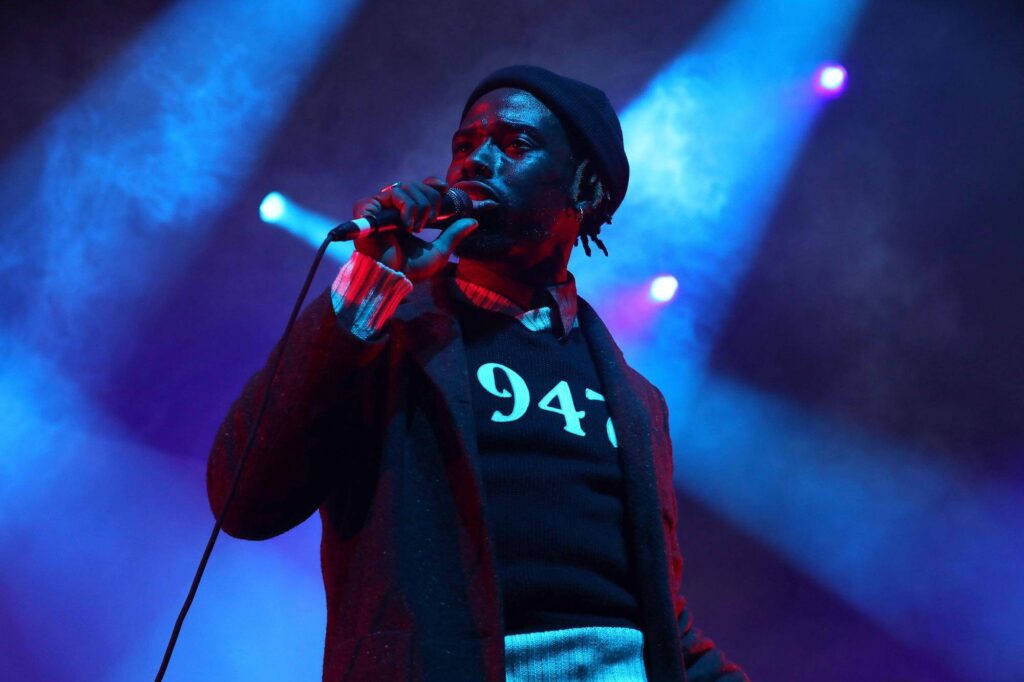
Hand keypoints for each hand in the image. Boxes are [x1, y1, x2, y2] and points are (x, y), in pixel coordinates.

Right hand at [351, 177, 477, 281]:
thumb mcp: (438, 251)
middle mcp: (390, 207)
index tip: (445, 188)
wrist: (390, 277)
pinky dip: (406, 207)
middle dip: (430, 200)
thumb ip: (453, 235)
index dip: (432, 183)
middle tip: (431, 221)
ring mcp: (378, 206)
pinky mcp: (366, 207)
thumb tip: (473, 222)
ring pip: (406, 187)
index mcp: (405, 213)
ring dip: (419, 206)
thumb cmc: (409, 269)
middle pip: (416, 185)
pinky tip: (406, 225)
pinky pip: (393, 193)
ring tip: (416, 228)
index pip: (419, 187)